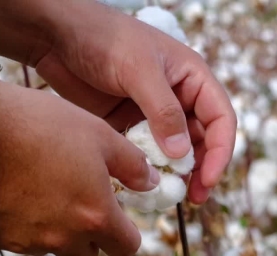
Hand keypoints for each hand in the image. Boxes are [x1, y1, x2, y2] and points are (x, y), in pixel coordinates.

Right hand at [0, 81, 157, 255]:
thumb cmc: (41, 124)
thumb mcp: (99, 134)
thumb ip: (132, 164)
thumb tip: (151, 183)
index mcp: (95, 217)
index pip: (127, 247)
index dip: (127, 232)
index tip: (118, 213)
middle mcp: (63, 239)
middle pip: (89, 255)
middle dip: (92, 235)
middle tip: (81, 200)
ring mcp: (28, 242)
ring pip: (54, 248)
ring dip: (58, 231)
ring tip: (47, 190)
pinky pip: (21, 240)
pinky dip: (25, 225)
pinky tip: (16, 190)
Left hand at [33, 0, 235, 203]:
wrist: (56, 36)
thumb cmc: (103, 38)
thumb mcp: (138, 70)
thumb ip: (163, 111)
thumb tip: (182, 154)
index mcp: (192, 78)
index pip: (220, 118)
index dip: (219, 151)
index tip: (208, 178)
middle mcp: (178, 98)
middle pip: (202, 141)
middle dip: (200, 170)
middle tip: (193, 198)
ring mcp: (152, 115)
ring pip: (174, 153)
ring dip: (174, 175)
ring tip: (167, 197)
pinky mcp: (128, 127)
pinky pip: (145, 156)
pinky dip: (147, 173)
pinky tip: (141, 189)